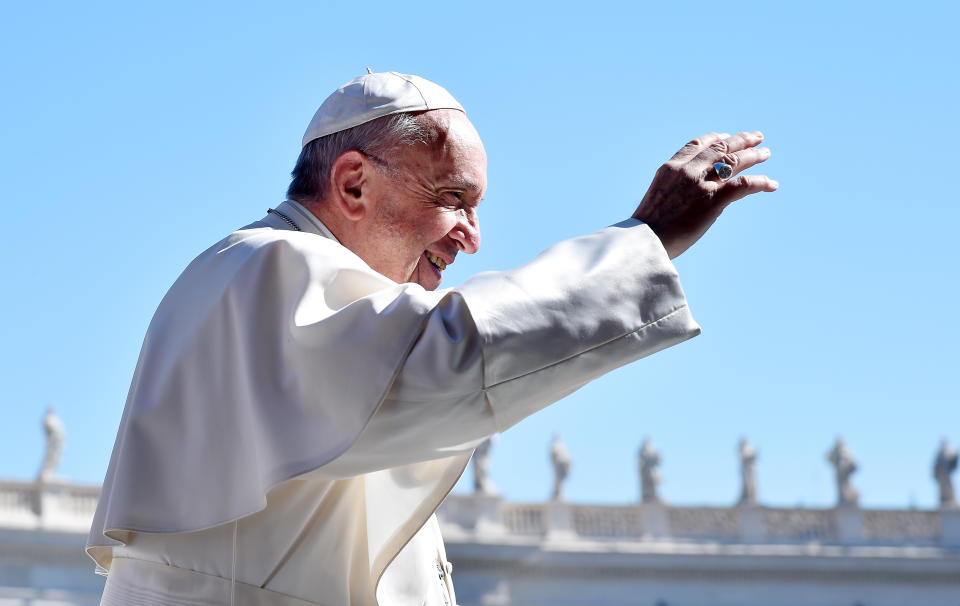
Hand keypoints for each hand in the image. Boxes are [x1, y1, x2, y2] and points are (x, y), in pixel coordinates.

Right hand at [632, 131, 777, 258]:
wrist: (645, 241)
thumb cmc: (648, 227)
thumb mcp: (658, 196)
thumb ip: (675, 187)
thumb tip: (692, 194)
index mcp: (671, 168)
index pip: (697, 144)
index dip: (715, 138)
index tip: (726, 136)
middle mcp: (687, 171)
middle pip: (719, 148)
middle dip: (740, 140)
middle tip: (756, 137)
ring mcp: (700, 184)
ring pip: (733, 161)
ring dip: (753, 155)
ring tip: (766, 153)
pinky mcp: (713, 200)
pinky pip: (743, 185)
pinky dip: (760, 182)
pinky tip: (771, 184)